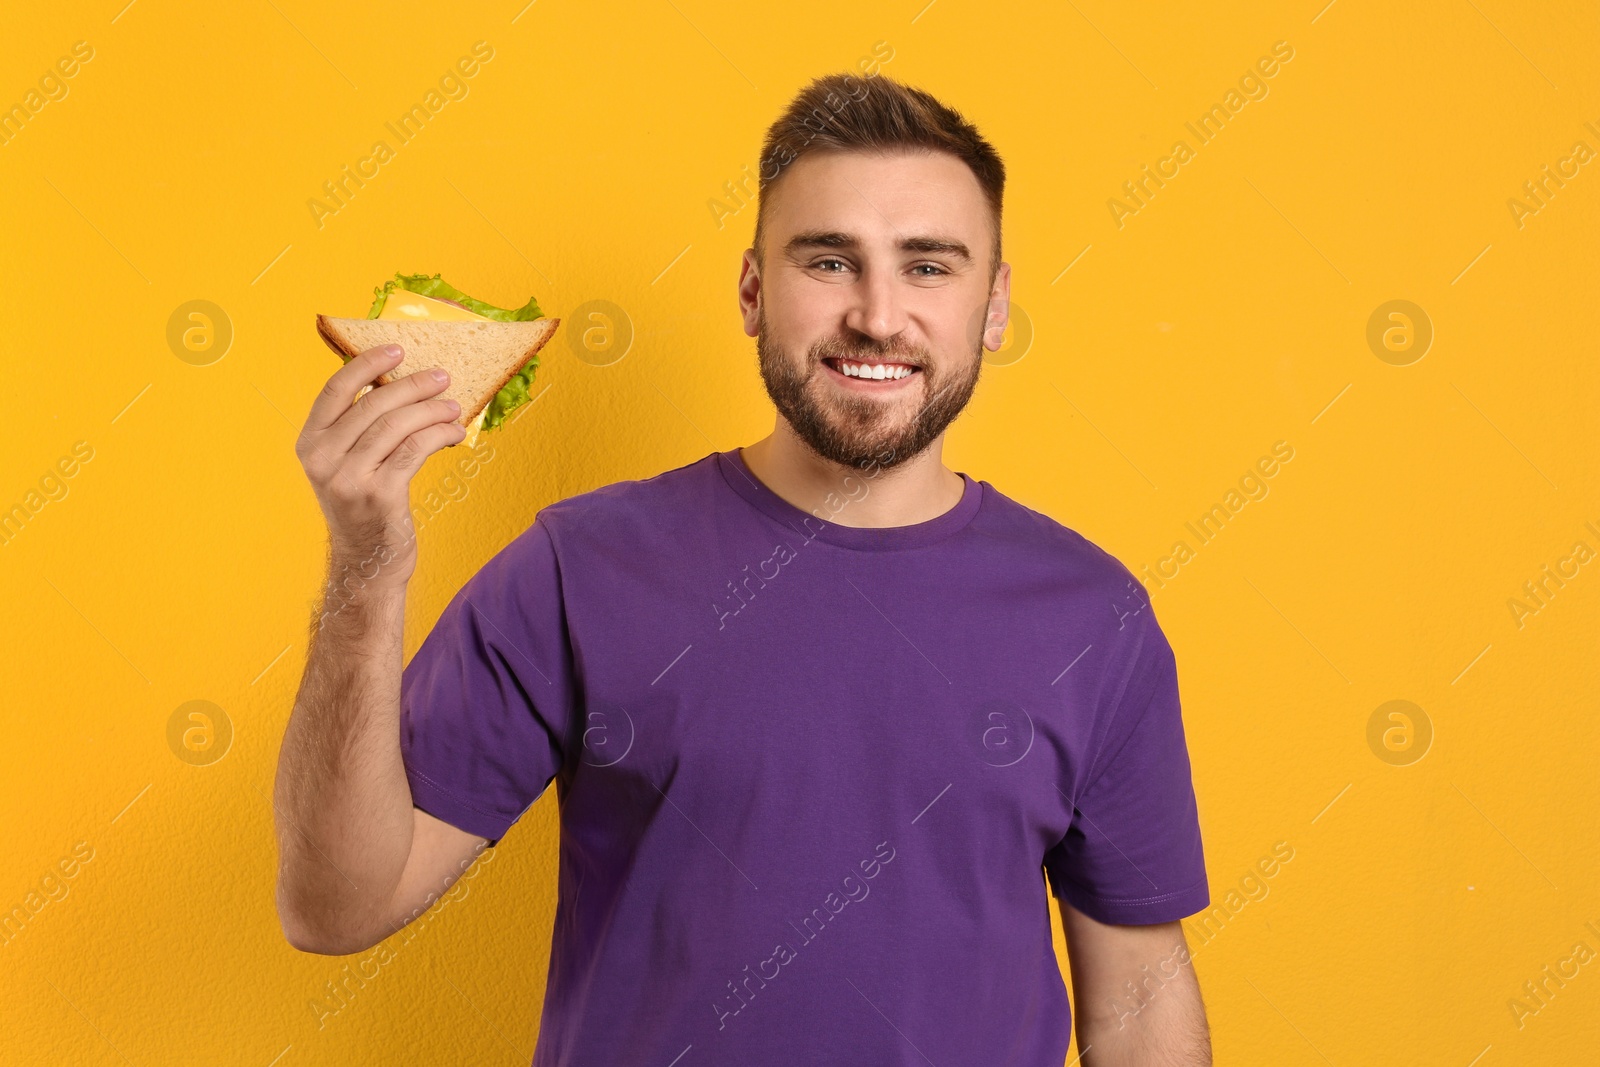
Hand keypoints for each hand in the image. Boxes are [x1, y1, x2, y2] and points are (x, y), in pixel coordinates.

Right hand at [297, 343, 464, 591]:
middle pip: (373, 404)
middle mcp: (323, 459)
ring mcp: (349, 478)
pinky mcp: (380, 494)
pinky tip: (454, 431)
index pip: (335, 390)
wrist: (367, 562)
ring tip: (454, 406)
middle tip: (442, 377)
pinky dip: (440, 434)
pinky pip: (416, 449)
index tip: (397, 349)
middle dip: (413, 385)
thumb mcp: (346, 465)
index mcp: (310, 443)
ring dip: (433, 409)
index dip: (367, 364)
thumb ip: (359, 429)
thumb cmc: (363, 507)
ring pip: (398, 425)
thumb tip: (400, 383)